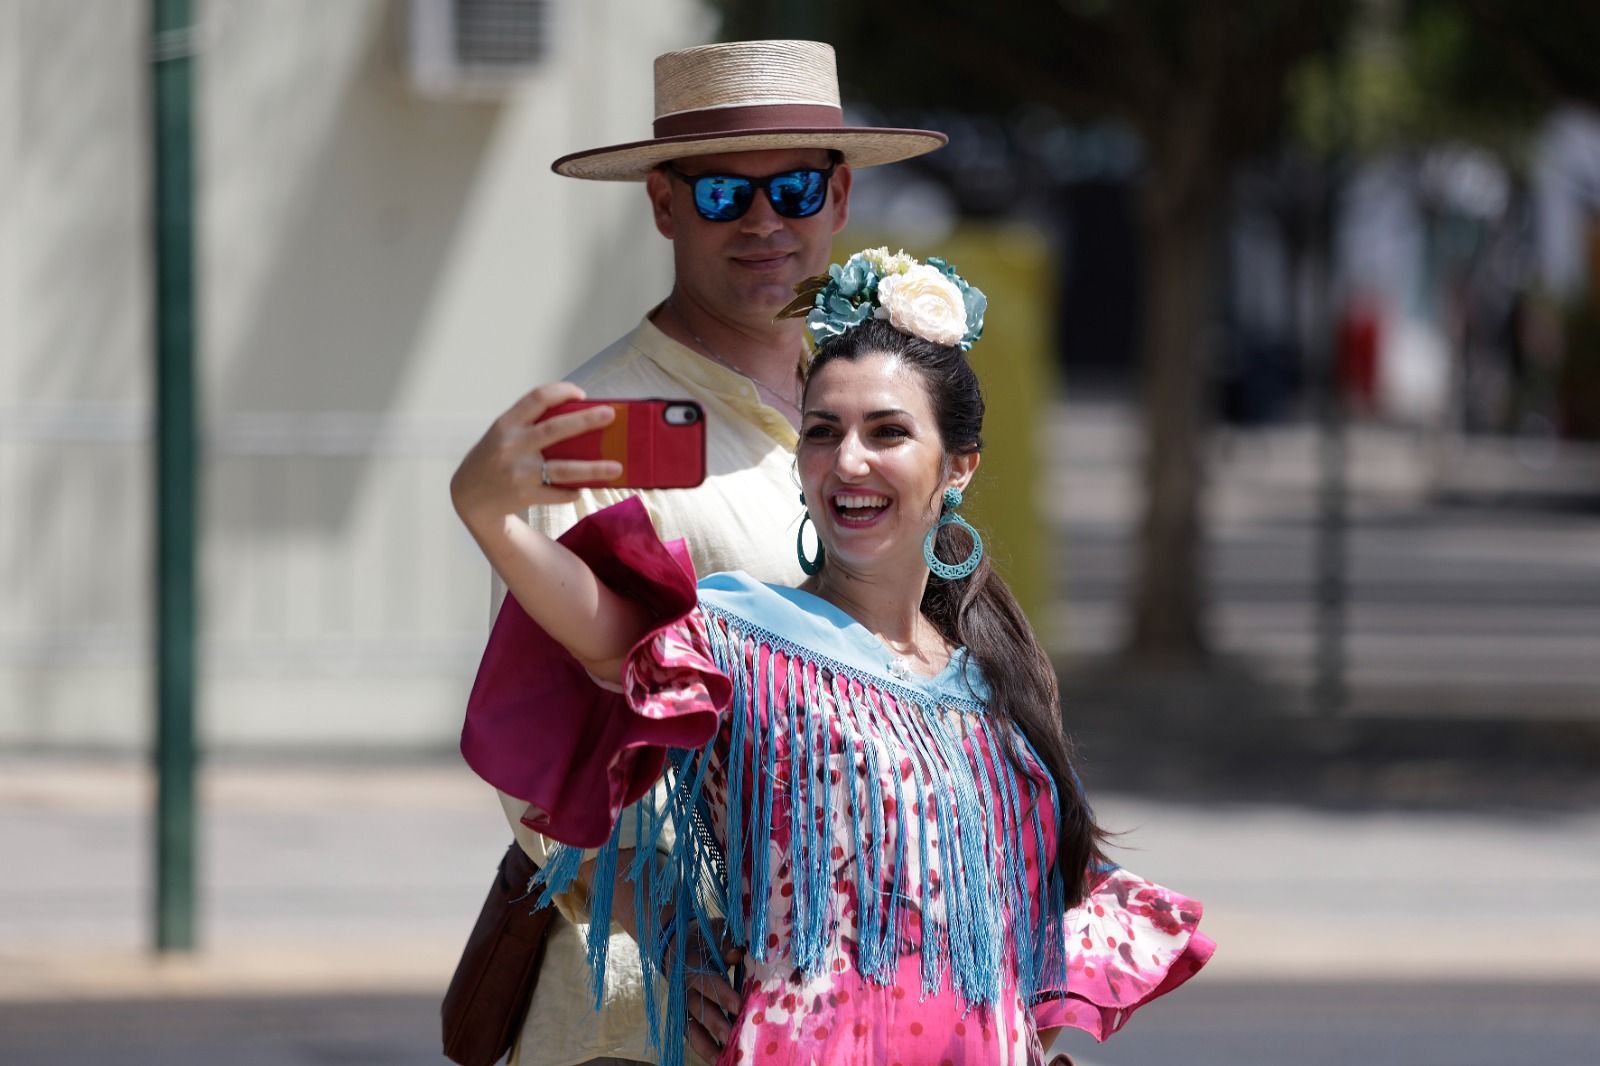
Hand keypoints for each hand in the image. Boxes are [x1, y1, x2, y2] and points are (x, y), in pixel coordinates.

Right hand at [450, 382, 620, 529]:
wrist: (469, 495)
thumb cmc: (495, 456)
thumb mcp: (504, 433)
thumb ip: (531, 423)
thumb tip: (579, 416)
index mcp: (508, 423)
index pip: (537, 397)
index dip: (562, 391)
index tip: (582, 394)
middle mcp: (513, 445)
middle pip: (555, 429)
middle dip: (586, 421)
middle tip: (610, 415)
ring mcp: (520, 472)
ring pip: (564, 468)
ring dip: (593, 468)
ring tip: (617, 467)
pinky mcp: (526, 495)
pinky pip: (559, 493)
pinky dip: (574, 491)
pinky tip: (583, 488)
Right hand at [668, 923, 744, 1062]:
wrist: (676, 944)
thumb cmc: (704, 940)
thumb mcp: (715, 935)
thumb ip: (727, 944)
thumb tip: (737, 953)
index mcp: (693, 965)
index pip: (707, 982)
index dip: (722, 994)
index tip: (740, 1005)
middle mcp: (685, 988)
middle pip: (700, 1010)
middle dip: (718, 1025)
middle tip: (736, 1038)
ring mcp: (683, 1004)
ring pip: (692, 1028)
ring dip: (708, 1046)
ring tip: (725, 1061)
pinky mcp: (684, 1016)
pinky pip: (691, 1035)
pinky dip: (704, 1049)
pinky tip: (719, 1061)